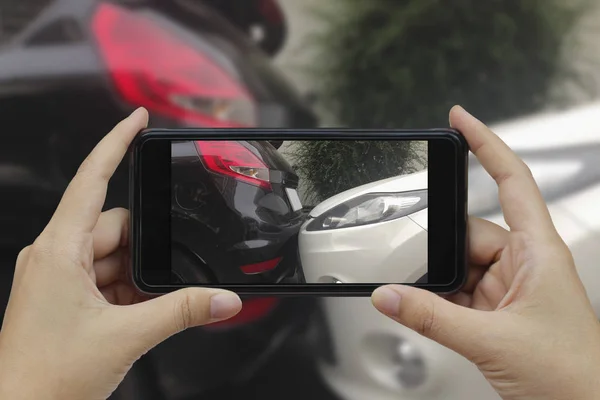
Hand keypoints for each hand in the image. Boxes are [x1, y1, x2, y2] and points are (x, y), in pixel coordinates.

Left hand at [0, 108, 241, 399]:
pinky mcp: (64, 296)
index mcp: (58, 251)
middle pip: (114, 227)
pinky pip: (104, 277)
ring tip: (142, 308)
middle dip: (144, 248)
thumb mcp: (126, 337)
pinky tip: (135, 313)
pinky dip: (126, 291)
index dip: (116, 144)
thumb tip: (223, 299)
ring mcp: (57, 277)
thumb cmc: (45, 378)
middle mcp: (54, 257)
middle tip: (160, 278)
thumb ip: (182, 311)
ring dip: (135, 276)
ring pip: (112, 255)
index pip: (91, 180)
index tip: (136, 120)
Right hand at [372, 106, 599, 399]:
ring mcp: (511, 288)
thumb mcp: (492, 341)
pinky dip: (444, 303)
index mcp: (539, 251)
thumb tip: (389, 297)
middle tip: (424, 276)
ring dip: (442, 286)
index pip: (511, 180)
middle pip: (469, 233)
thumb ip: (431, 317)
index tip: (461, 120)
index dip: (487, 144)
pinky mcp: (499, 310)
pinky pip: (460, 292)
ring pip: (460, 266)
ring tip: (439, 310)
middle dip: (442, 254)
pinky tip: (438, 316)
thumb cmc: (572, 375)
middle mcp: (525, 263)